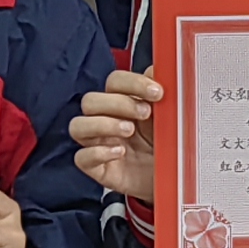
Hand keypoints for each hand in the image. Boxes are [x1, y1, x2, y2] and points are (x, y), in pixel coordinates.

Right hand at [71, 68, 161, 201]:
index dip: (133, 83)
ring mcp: (98, 143)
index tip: (157, 92)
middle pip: (91, 101)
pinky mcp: (96, 168)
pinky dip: (98, 152)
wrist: (170, 179)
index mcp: (123, 102)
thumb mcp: (169, 118)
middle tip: (145, 113)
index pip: (114, 81)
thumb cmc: (165, 145)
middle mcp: (106, 120)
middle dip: (118, 103)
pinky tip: (119, 152)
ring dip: (103, 125)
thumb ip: (160, 94)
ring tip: (129, 132)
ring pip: (78, 125)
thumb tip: (158, 69)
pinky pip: (81, 157)